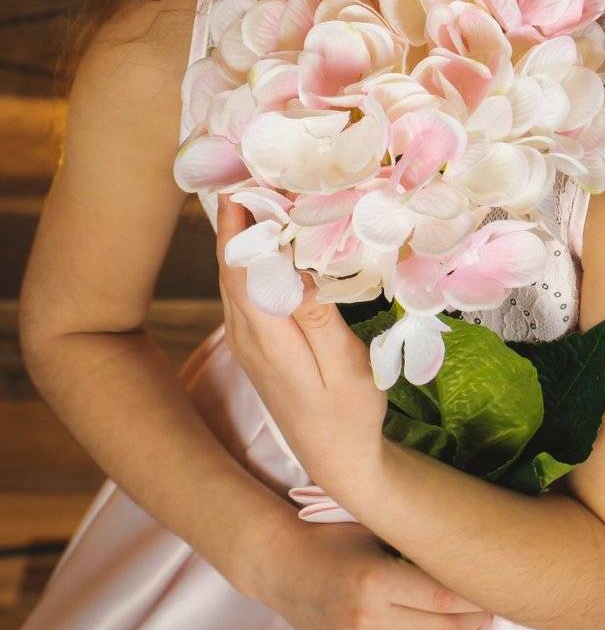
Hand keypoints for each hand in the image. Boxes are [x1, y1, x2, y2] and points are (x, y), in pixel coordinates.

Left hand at [216, 192, 388, 490]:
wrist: (337, 460)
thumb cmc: (350, 413)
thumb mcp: (345, 367)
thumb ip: (318, 319)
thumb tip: (294, 269)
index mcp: (268, 340)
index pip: (242, 269)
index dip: (241, 223)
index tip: (251, 180)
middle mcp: (247, 337)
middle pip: (229, 266)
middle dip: (235, 218)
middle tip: (250, 169)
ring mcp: (247, 342)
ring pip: (231, 276)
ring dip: (238, 234)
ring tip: (253, 189)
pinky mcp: (255, 344)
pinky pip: (240, 290)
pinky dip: (245, 256)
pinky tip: (262, 237)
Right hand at [259, 517, 493, 629]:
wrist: (284, 568)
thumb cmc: (335, 540)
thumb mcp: (377, 532)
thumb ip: (418, 551)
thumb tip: (468, 567)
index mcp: (375, 581)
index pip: (444, 599)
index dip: (475, 598)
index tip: (490, 586)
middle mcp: (366, 622)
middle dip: (475, 623)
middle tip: (489, 608)